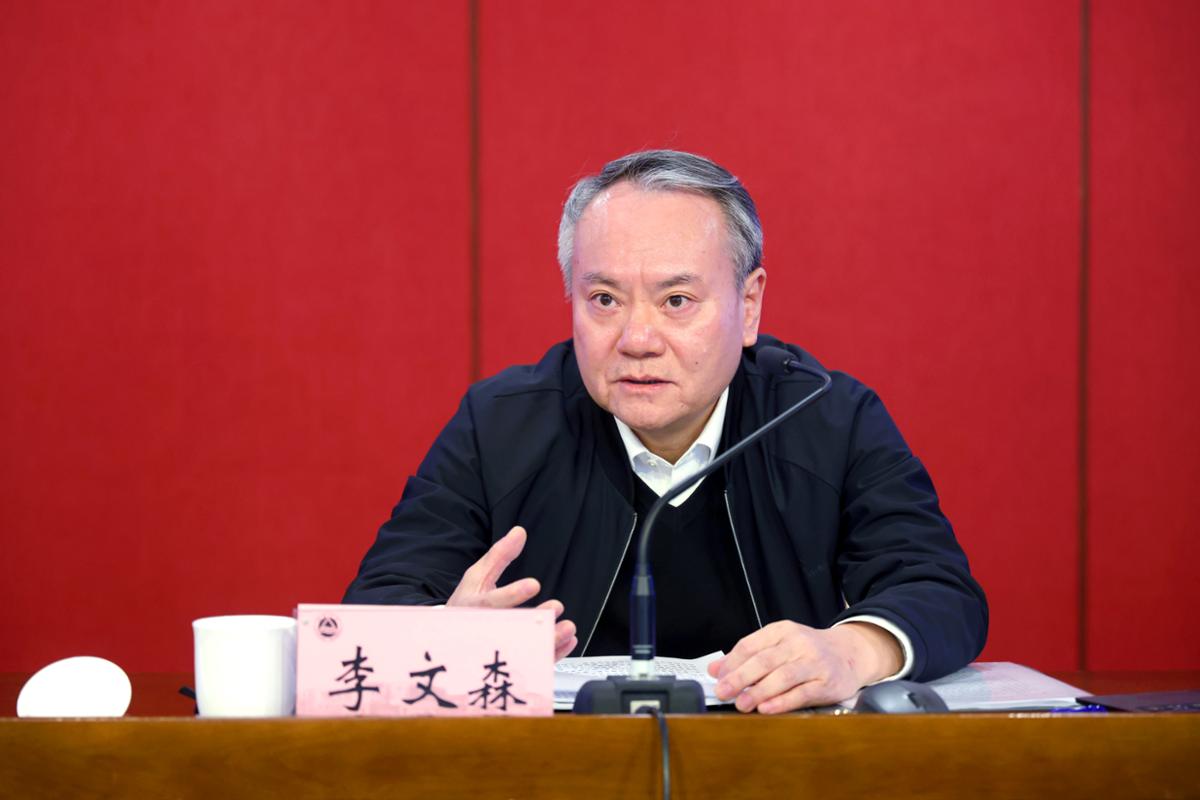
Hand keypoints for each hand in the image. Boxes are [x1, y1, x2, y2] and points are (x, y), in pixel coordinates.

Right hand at [447, 526, 577, 659]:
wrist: (452, 640)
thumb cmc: (466, 604)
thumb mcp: (477, 577)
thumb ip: (499, 555)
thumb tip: (519, 533)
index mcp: (475, 608)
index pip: (493, 602)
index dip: (513, 594)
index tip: (533, 584)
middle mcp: (486, 632)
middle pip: (511, 630)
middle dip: (535, 620)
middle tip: (555, 607)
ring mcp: (499, 649)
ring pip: (524, 651)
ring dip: (549, 640)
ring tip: (567, 628)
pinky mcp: (512, 663)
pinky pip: (533, 663)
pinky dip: (553, 653)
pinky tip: (567, 641)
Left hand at [707, 621, 901, 713]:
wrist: (850, 653)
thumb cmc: (808, 652)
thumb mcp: (779, 645)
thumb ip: (748, 656)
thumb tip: (716, 669)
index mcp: (782, 631)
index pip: (751, 645)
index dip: (731, 662)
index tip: (717, 677)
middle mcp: (798, 643)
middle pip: (764, 660)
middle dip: (740, 677)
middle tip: (723, 691)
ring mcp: (814, 662)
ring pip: (783, 676)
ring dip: (759, 692)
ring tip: (742, 704)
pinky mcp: (827, 682)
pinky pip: (802, 693)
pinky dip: (783, 701)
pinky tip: (767, 708)